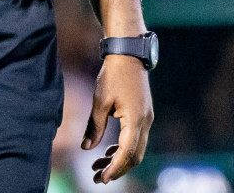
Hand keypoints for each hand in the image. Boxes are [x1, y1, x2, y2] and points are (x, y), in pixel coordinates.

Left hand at [83, 54, 152, 183]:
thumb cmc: (113, 75)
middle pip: (134, 156)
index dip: (114, 168)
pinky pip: (136, 139)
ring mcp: (147, 119)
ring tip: (98, 166)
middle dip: (117, 169)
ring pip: (136, 149)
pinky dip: (123, 148)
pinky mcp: (144, 115)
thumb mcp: (99, 101)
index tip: (102, 178)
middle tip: (98, 178)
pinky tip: (108, 151)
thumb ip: (94, 127)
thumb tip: (86, 148)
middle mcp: (145, 122)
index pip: (126, 152)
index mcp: (135, 120)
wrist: (128, 55)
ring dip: (119, 160)